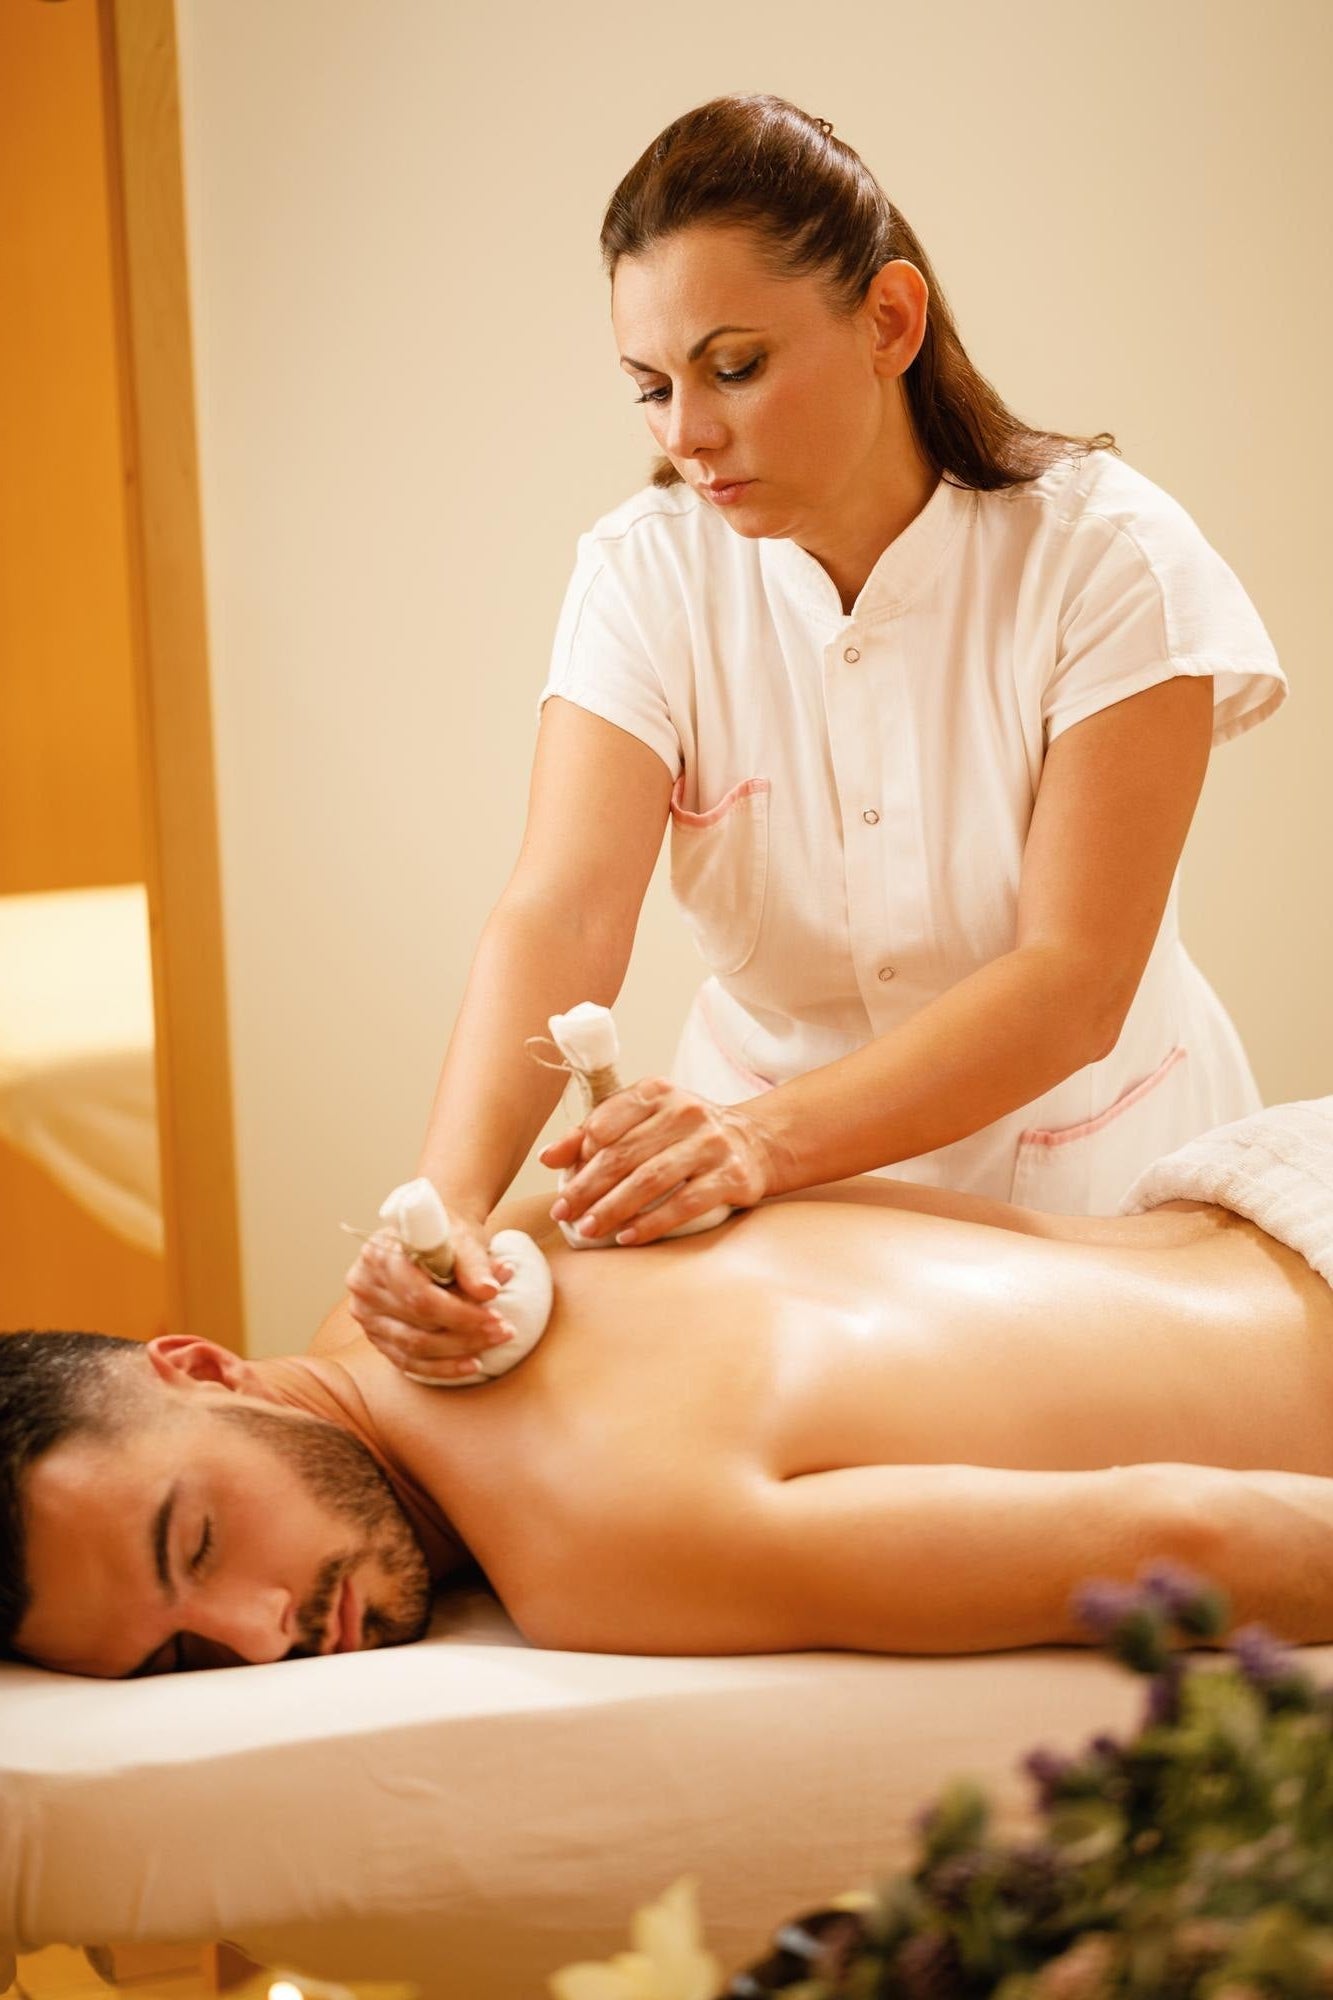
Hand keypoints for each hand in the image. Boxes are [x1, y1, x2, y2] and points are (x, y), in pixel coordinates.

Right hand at [344, 1210, 517, 1383]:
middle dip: (466, 1332)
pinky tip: (471, 1365)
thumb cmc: (445, 1233)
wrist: (428, 1232)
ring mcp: (366, 1315)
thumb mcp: (462, 1238)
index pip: (420, 1296)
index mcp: (380, 1254)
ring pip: (413, 1347)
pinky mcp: (375, 1335)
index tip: (497, 1316)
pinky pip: (407, 1361)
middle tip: (504, 1331)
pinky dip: (442, 1367)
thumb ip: (474, 1263)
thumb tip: (489, 1290)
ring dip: (459, 1350)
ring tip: (495, 1341)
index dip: (460, 1312)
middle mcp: (365, 1285)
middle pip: (418, 1324)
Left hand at [538, 1076, 774, 1246]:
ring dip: (614, 1208)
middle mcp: (687, 1111)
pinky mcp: (731, 1175)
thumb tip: (548, 1157)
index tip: (560, 1181)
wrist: (754, 1143)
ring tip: (589, 1229)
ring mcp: (711, 1143)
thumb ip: (596, 1133)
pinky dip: (652, 1223)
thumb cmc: (685, 1133)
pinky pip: (685, 1203)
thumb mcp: (645, 1120)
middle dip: (588, 1187)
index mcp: (659, 1092)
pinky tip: (628, 1237)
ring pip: (651, 1179)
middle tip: (564, 1213)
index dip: (580, 1151)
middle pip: (625, 1153)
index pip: (608, 1119)